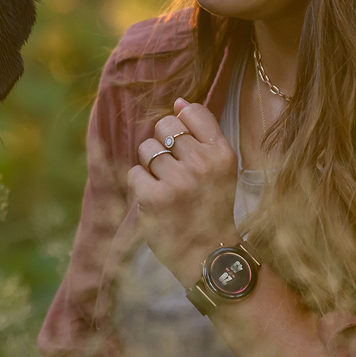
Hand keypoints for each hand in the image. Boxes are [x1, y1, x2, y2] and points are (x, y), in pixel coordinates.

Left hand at [128, 97, 237, 282]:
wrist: (208, 255)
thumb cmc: (210, 207)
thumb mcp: (221, 168)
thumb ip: (202, 133)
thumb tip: (179, 102)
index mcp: (222, 153)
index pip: (191, 112)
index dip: (181, 126)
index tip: (185, 148)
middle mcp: (202, 164)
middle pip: (165, 126)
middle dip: (163, 145)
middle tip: (173, 171)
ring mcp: (178, 181)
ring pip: (147, 149)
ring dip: (150, 167)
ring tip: (166, 187)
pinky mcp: (154, 198)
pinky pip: (134, 172)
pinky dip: (140, 185)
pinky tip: (155, 200)